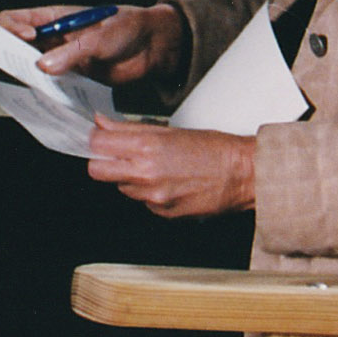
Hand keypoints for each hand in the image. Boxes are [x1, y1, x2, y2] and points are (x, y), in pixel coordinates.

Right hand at [0, 3, 186, 85]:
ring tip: (33, 84)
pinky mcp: (72, 77)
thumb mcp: (98, 37)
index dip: (9, 28)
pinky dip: (45, 92)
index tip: (24, 40)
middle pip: (15, 45)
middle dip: (8, 55)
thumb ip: (71, 52)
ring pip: (30, 68)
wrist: (152, 46)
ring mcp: (61, 58)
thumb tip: (43, 66)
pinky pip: (50, 85)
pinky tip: (47, 98)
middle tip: (16, 68)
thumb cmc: (127, 28)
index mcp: (53, 17)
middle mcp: (52, 38)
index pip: (15, 19)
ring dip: (26, 76)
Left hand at [86, 116, 254, 217]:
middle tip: (116, 154)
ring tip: (156, 166)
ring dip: (129, 176)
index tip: (99, 137)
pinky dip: (148, 191)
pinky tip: (169, 181)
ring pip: (121, 187)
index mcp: (147, 148)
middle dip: (102, 161)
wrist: (242, 175)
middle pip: (97, 171)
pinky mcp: (163, 213)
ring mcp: (153, 198)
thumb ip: (130, 128)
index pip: (97, 144)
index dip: (95, 139)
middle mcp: (145, 175)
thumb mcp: (170, 130)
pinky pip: (142, 201)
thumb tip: (102, 122)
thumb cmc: (213, 148)